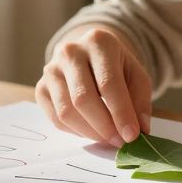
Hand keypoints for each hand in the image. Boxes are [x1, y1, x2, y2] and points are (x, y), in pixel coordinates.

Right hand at [36, 25, 152, 145]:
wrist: (89, 55)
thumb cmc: (116, 67)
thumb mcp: (136, 76)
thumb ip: (140, 101)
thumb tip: (139, 130)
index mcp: (98, 42)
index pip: (108, 83)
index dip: (121, 112)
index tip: (132, 135)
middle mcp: (70, 52)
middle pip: (83, 98)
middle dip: (104, 126)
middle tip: (119, 141)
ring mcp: (51, 69)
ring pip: (66, 111)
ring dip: (90, 132)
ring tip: (107, 138)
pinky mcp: (41, 87)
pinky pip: (55, 119)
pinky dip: (75, 131)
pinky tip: (91, 130)